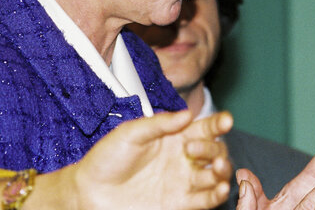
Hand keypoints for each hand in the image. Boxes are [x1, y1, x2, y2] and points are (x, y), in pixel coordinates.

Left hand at [62, 110, 232, 209]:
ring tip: (217, 169)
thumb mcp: (130, 132)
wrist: (89, 192)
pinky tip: (220, 189)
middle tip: (193, 150)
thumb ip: (159, 123)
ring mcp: (183, 181)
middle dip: (215, 149)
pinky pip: (206, 200)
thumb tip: (187, 114)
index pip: (205, 127)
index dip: (219, 123)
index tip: (225, 121)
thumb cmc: (106, 159)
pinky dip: (218, 195)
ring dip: (223, 171)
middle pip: (215, 151)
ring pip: (216, 175)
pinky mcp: (180, 203)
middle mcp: (184, 158)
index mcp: (176, 137)